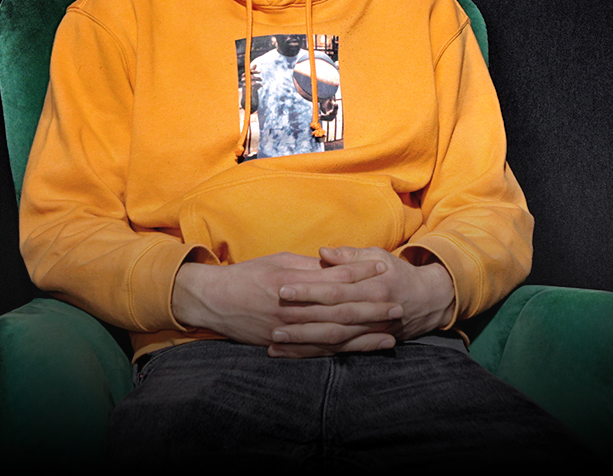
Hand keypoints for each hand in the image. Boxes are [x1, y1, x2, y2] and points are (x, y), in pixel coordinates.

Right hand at [171, 251, 401, 354]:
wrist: (214, 301)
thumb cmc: (247, 275)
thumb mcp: (277, 261)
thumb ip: (307, 266)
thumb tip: (335, 265)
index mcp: (292, 282)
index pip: (334, 277)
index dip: (360, 271)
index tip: (382, 266)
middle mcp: (293, 309)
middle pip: (340, 309)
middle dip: (371, 307)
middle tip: (397, 304)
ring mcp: (290, 331)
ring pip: (334, 335)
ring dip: (365, 334)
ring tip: (390, 332)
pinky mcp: (285, 346)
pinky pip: (319, 351)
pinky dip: (344, 351)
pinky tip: (362, 349)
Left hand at [268, 246, 455, 357]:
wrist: (428, 300)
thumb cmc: (396, 273)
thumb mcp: (378, 257)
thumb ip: (349, 256)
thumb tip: (322, 253)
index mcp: (371, 287)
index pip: (335, 290)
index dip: (309, 290)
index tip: (282, 288)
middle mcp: (371, 313)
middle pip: (331, 318)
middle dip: (300, 320)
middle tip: (272, 319)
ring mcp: (369, 332)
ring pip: (332, 340)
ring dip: (302, 342)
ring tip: (274, 340)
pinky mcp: (365, 344)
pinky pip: (335, 352)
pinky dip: (312, 354)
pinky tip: (288, 355)